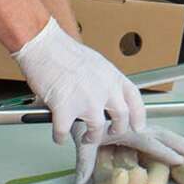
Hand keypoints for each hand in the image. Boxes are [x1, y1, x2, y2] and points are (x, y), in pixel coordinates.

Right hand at [11, 17, 144, 144]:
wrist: (44, 46)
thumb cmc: (64, 50)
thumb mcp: (96, 63)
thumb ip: (104, 81)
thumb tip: (105, 96)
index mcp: (112, 76)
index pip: (134, 99)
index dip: (138, 115)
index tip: (137, 125)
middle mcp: (104, 90)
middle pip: (121, 118)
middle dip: (117, 130)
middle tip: (111, 133)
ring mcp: (86, 101)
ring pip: (96, 130)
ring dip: (91, 138)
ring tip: (86, 138)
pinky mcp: (64, 110)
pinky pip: (64, 133)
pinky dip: (60, 137)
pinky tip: (58, 136)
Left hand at [71, 122, 183, 183]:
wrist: (84, 100)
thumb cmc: (85, 120)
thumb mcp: (84, 140)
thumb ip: (84, 162)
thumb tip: (79, 182)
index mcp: (129, 130)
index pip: (152, 143)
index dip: (166, 152)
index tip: (181, 160)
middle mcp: (138, 128)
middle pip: (166, 135)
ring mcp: (139, 127)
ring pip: (165, 133)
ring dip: (181, 142)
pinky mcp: (138, 127)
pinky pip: (159, 133)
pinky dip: (172, 140)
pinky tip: (179, 146)